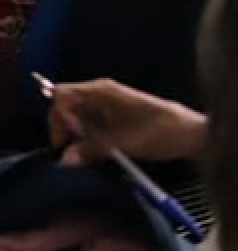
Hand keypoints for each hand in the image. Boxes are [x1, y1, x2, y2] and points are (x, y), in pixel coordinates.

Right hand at [48, 79, 204, 164]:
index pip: (60, 96)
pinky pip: (90, 122)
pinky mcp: (114, 115)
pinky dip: (87, 137)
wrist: (193, 134)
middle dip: (63, 128)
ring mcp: (107, 103)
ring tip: (82, 155)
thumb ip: (92, 149)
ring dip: (75, 135)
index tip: (64, 142)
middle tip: (68, 152)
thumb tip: (64, 160)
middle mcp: (100, 92)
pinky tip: (94, 151)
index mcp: (100, 90)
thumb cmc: (161, 131)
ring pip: (77, 115)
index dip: (57, 119)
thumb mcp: (124, 143)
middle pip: (65, 105)